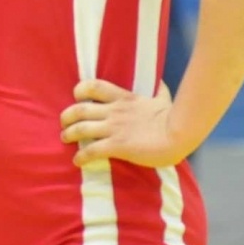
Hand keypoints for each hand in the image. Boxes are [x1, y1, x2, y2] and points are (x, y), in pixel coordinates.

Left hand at [60, 79, 187, 167]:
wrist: (179, 134)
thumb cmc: (174, 118)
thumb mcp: (163, 99)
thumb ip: (158, 91)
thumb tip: (160, 82)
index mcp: (123, 98)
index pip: (93, 86)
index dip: (80, 90)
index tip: (76, 97)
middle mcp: (114, 112)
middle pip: (80, 109)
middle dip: (67, 116)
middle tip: (63, 123)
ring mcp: (114, 128)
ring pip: (81, 129)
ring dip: (69, 134)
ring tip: (64, 139)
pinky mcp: (118, 146)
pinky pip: (92, 151)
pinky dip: (82, 156)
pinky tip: (77, 161)